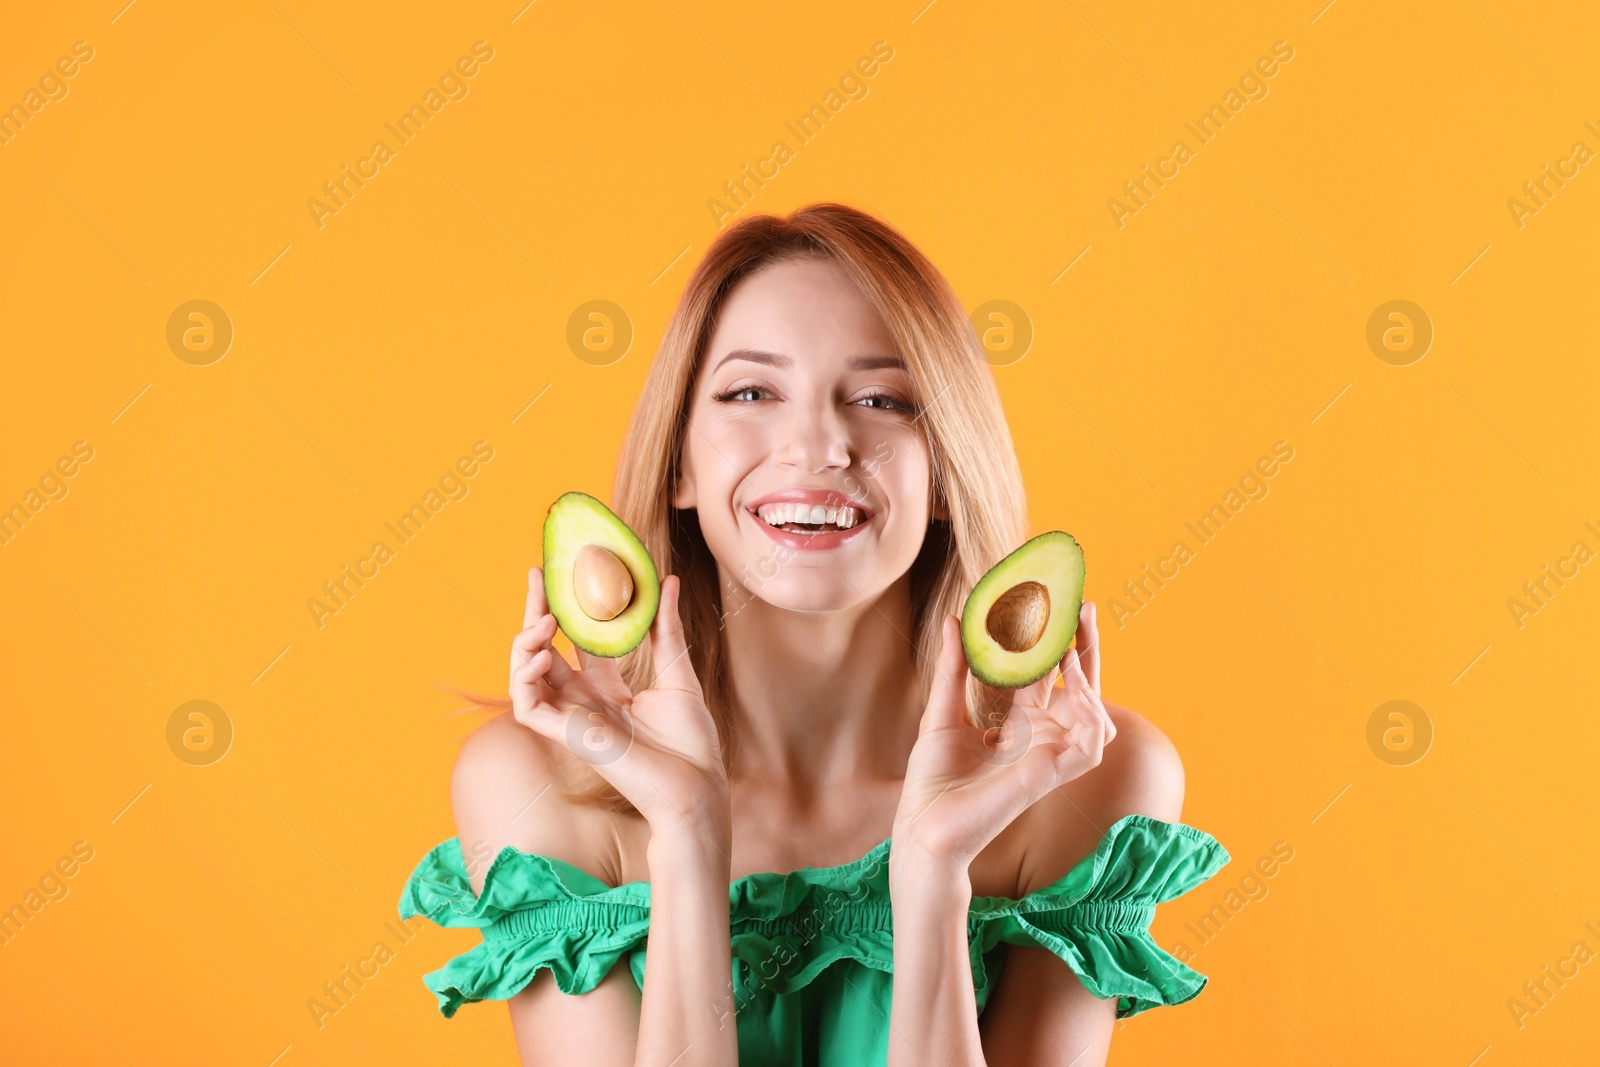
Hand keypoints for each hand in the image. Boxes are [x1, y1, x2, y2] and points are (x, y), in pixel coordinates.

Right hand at [509, 566, 728, 836]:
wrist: (696, 787)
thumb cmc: (692, 742)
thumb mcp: (678, 673)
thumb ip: (666, 629)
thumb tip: (669, 581)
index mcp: (610, 689)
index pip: (576, 643)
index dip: (566, 610)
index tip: (562, 574)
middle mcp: (585, 702)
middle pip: (545, 652)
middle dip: (535, 613)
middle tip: (536, 575)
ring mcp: (573, 720)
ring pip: (526, 678)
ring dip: (525, 644)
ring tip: (545, 619)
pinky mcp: (568, 738)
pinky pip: (527, 708)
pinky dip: (524, 681)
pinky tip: (541, 656)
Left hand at [892, 601, 1114, 869]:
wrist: (923, 826)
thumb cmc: (932, 782)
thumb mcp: (941, 712)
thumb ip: (954, 668)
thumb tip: (956, 618)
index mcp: (1018, 725)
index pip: (1048, 676)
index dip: (1057, 642)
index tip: (1059, 604)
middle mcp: (1040, 739)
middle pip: (1078, 688)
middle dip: (1086, 647)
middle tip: (1086, 605)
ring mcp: (1050, 758)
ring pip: (1095, 713)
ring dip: (1091, 676)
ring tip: (1072, 644)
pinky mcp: (1051, 775)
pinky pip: (1091, 743)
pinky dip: (1090, 712)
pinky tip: (1075, 685)